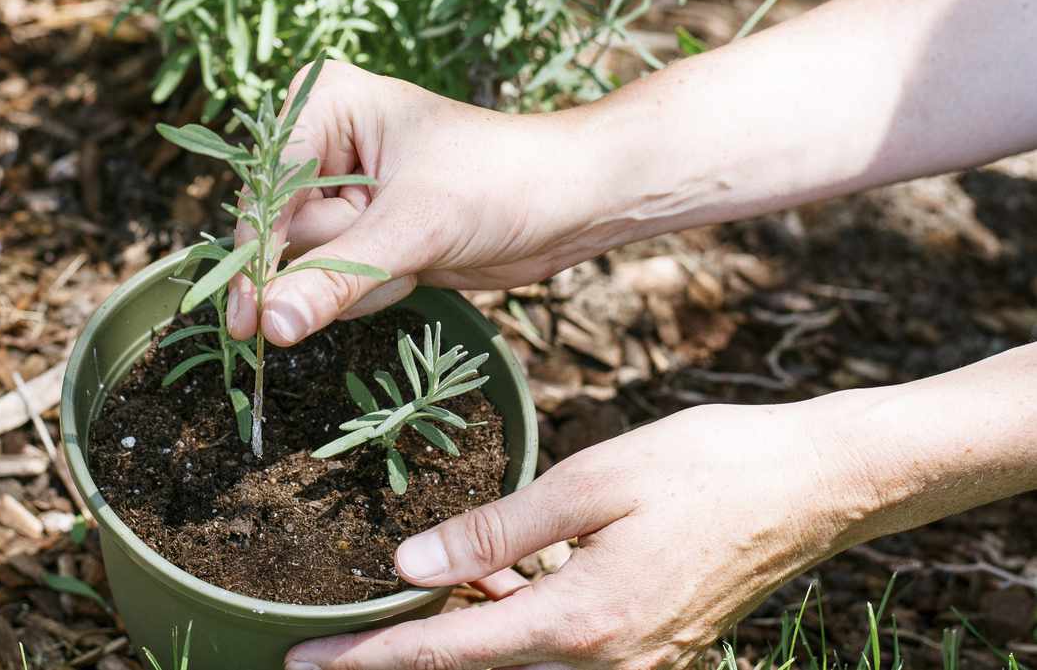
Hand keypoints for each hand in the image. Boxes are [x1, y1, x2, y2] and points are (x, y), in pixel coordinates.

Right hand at [227, 61, 616, 345]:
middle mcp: (322, 139)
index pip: (263, 190)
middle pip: (280, 231)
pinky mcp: (363, 227)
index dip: (259, 254)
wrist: (572, 201)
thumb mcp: (414, 227)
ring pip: (306, 263)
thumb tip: (269, 325)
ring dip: (361, 277)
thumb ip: (335, 276)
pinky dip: (374, 286)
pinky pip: (336, 279)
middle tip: (396, 244)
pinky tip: (418, 265)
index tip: (249, 321)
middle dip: (337, 257)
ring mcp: (341, 186)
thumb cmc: (501, 182)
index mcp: (322, 102)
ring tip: (417, 248)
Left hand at [283, 400, 872, 669]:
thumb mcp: (590, 484)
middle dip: (408, 654)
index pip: (447, 654)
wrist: (813, 485)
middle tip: (338, 637)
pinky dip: (513, 620)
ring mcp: (634, 664)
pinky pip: (559, 648)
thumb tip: (409, 562)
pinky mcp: (652, 648)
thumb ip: (496, 532)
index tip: (304, 663)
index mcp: (580, 623)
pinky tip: (490, 579)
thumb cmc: (706, 468)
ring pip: (516, 662)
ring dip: (461, 635)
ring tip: (405, 596)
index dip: (370, 660)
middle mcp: (605, 663)